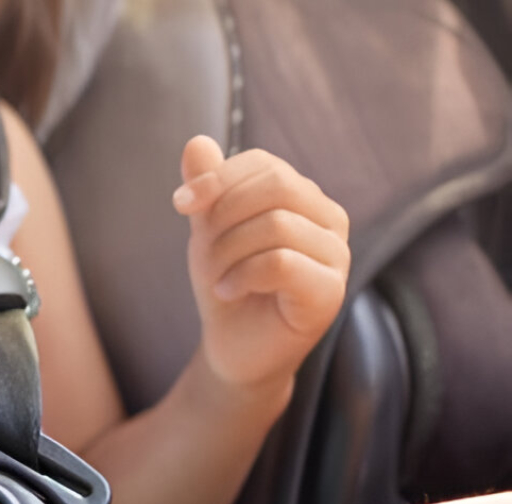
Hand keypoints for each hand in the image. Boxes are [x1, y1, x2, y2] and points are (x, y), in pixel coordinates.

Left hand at [173, 136, 349, 391]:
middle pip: (275, 186)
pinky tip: (228, 291)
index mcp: (304, 196)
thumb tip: (196, 142)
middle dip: (223, 217)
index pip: (263, 164)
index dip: (217, 178)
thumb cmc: (227, 283)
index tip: (181, 204)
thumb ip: (206, 189)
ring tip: (217, 278)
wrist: (233, 346)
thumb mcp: (208, 231)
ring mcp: (338, 255)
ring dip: (228, 252)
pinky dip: (242, 275)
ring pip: (276, 225)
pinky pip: (282, 262)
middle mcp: (329, 219)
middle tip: (202, 251)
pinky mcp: (331, 291)